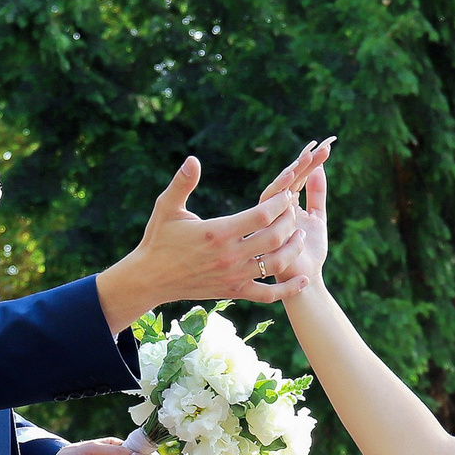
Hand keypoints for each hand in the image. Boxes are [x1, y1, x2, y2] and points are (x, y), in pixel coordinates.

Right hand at [95, 144, 333, 334]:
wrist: (151, 279)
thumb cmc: (159, 239)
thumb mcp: (167, 207)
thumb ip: (182, 183)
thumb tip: (193, 159)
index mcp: (218, 232)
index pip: (262, 215)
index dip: (280, 202)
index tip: (287, 192)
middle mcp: (230, 256)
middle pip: (275, 237)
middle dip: (290, 221)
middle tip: (294, 210)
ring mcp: (234, 276)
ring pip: (276, 264)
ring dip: (294, 249)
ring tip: (299, 235)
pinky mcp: (234, 292)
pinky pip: (268, 295)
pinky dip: (289, 289)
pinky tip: (303, 279)